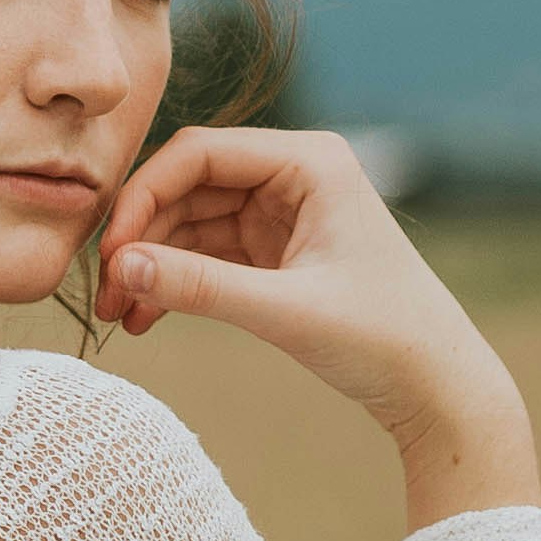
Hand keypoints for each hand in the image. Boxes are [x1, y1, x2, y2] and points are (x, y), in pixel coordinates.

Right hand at [99, 129, 540, 523]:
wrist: (437, 387)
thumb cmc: (384, 337)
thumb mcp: (286, 312)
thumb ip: (201, 288)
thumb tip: (120, 270)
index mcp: (310, 161)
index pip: (200, 153)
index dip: (144, 197)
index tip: (112, 254)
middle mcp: (295, 175)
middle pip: (188, 187)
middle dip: (141, 239)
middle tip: (104, 294)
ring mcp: (284, 214)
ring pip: (191, 224)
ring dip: (152, 267)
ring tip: (119, 317)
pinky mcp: (277, 253)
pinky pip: (208, 255)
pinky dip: (176, 284)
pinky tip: (146, 320)